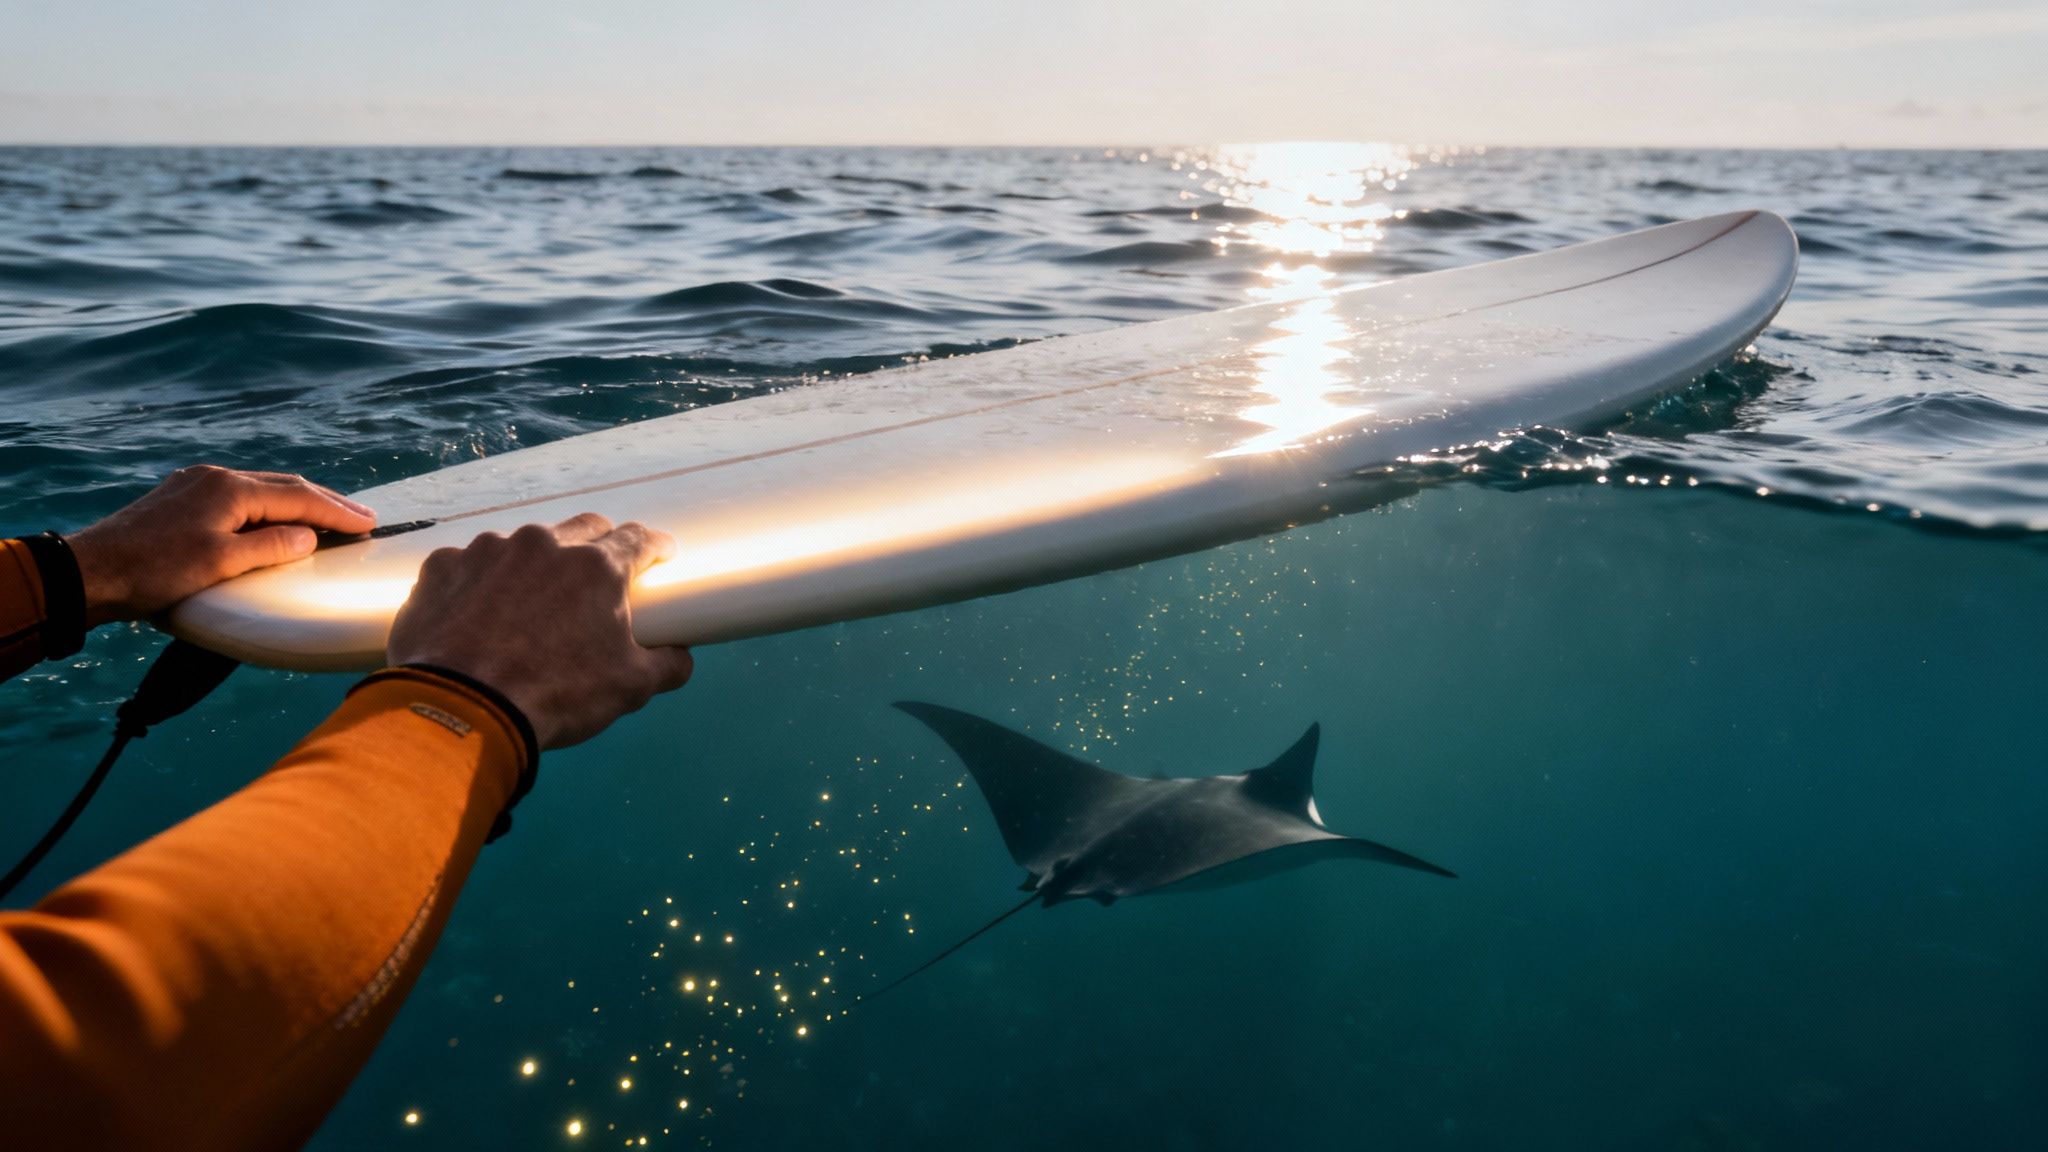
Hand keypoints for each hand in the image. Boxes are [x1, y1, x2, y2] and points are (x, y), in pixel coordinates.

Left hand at [68, 465, 376, 626]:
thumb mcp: (221, 562)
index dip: (337, 512)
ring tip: (328, 518)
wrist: (90, 571)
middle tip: (362, 518)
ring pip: (261, 489)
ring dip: (298, 503)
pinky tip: (276, 518)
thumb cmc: (155, 570)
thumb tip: (309, 536)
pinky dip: (269, 507)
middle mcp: (214, 477)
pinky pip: (239, 497)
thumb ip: (271, 546)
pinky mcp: (181, 499)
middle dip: (325, 502)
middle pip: (284, 486)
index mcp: (229, 489)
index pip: (298, 496)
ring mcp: (195, 485)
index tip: (370, 524)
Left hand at [385, 514, 693, 748]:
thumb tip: (680, 658)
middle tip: (598, 578)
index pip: (639, 539)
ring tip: (529, 605)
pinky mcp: (443, 568)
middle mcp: (544, 544)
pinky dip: (481, 583)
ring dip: (535, 565)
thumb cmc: (553, 697)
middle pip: (584, 528)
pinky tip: (479, 616)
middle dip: (599, 544)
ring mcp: (488, 550)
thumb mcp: (629, 688)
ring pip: (524, 544)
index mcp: (596, 567)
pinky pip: (470, 565)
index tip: (660, 558)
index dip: (654, 548)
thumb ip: (666, 666)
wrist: (461, 711)